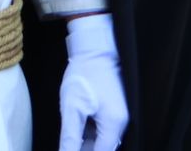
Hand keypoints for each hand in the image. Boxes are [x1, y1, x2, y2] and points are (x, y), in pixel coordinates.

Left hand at [59, 13, 127, 150]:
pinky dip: (90, 133)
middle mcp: (123, 122)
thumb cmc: (85, 74)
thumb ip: (69, 138)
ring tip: (72, 129)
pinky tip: (78, 125)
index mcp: (114, 124)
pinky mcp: (117, 110)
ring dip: (86, 142)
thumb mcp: (72, 108)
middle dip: (83, 148)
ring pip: (102, 140)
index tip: (68, 150)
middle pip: (103, 148)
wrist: (97, 49)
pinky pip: (104, 130)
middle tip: (67, 141)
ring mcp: (121, 115)